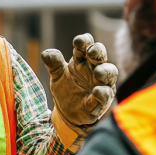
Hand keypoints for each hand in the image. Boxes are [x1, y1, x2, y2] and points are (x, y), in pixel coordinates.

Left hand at [41, 33, 117, 152]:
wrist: (67, 113)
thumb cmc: (66, 89)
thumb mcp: (57, 76)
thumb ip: (53, 64)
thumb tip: (46, 53)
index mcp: (82, 61)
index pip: (86, 47)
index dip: (84, 42)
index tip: (78, 41)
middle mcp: (94, 70)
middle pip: (100, 56)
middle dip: (98, 52)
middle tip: (91, 51)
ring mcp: (100, 85)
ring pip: (110, 74)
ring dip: (105, 71)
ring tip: (98, 72)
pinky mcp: (100, 102)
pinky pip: (106, 96)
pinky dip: (103, 93)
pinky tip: (97, 91)